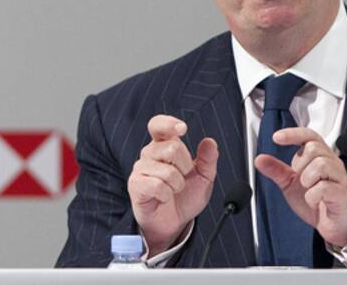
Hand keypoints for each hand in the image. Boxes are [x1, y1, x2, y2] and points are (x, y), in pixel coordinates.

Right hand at [128, 115, 218, 254]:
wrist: (173, 223)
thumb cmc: (184, 198)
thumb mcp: (204, 178)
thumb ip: (208, 160)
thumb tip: (210, 142)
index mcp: (165, 146)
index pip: (159, 125)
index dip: (169, 123)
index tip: (182, 129)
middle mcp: (150, 154)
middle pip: (173, 148)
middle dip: (186, 167)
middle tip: (183, 178)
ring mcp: (141, 169)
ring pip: (167, 170)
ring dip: (177, 184)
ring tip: (173, 190)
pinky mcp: (136, 185)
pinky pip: (157, 185)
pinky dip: (166, 194)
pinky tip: (163, 197)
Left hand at [253, 127, 346, 246]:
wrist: (332, 224)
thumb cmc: (316, 200)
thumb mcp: (290, 184)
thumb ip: (276, 171)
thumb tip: (259, 159)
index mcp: (319, 157)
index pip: (309, 136)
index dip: (293, 133)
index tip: (276, 138)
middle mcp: (332, 163)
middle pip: (314, 148)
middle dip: (301, 164)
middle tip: (302, 180)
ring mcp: (339, 178)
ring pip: (321, 164)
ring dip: (307, 179)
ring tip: (308, 190)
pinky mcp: (342, 194)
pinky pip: (325, 187)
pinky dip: (312, 196)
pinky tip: (313, 201)